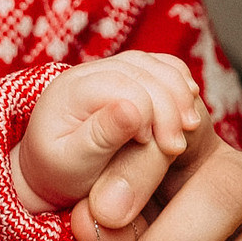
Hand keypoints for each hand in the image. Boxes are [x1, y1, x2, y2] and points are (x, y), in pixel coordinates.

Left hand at [10, 53, 204, 222]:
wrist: (50, 174)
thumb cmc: (60, 176)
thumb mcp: (74, 164)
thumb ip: (100, 137)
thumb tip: (131, 110)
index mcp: (69, 92)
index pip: (122, 86)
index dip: (151, 113)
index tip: (161, 148)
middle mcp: (85, 72)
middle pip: (141, 71)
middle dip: (169, 106)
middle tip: (179, 145)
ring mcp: (104, 70)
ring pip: (151, 64)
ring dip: (178, 92)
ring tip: (191, 126)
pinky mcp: (121, 76)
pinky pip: (156, 65)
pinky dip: (177, 80)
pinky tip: (189, 101)